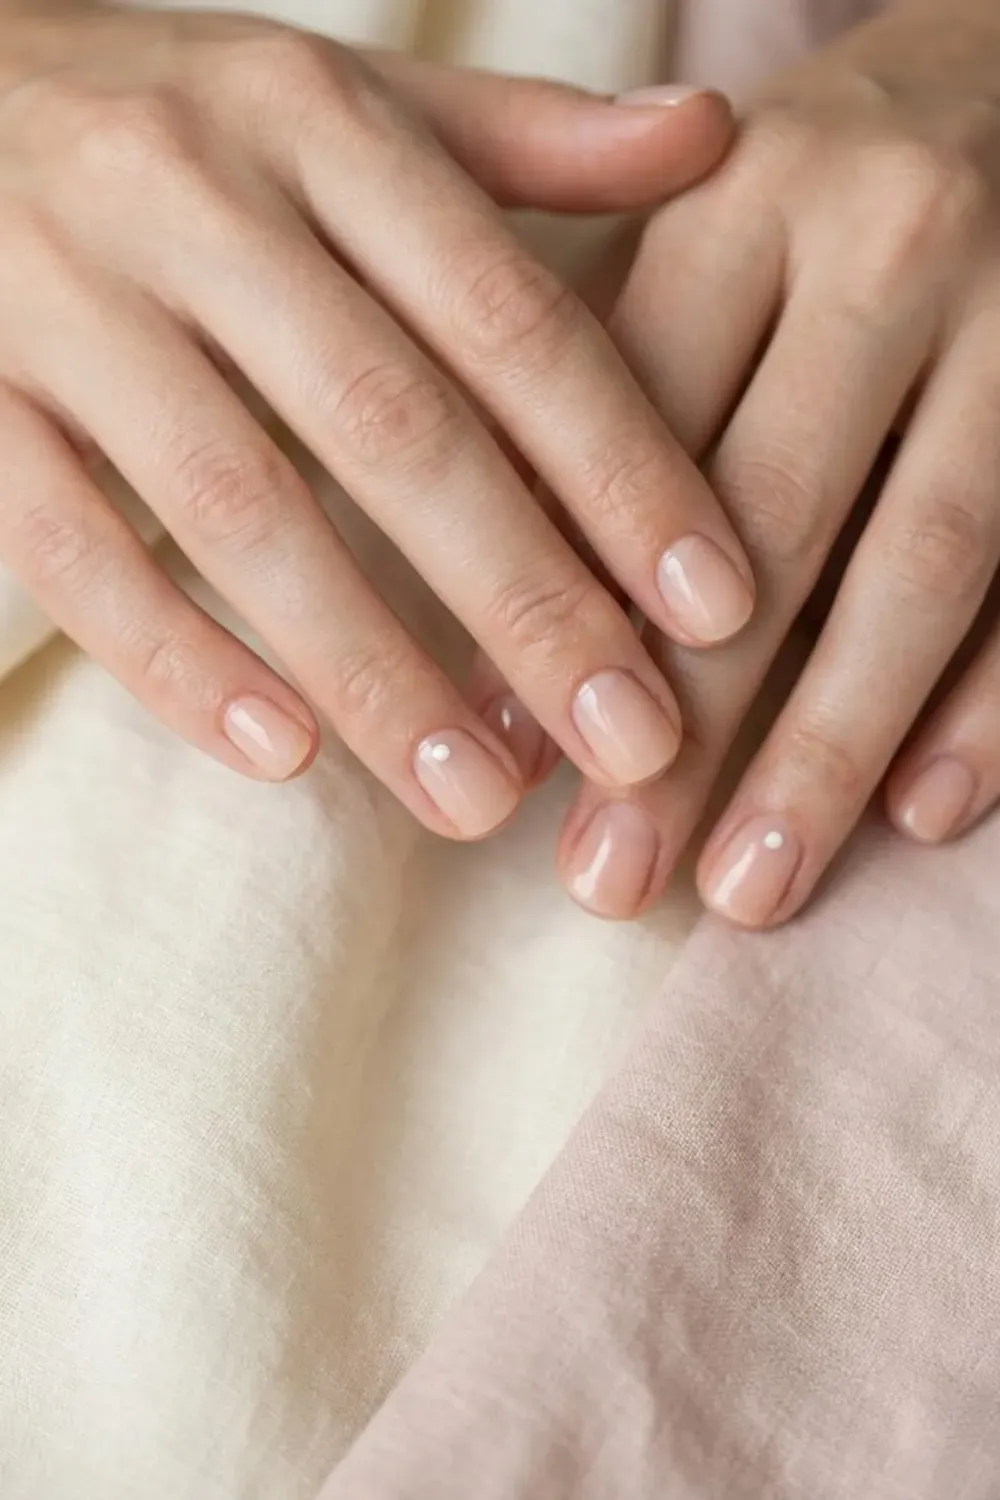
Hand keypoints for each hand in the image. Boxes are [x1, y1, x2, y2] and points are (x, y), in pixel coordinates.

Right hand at [0, 6, 748, 838]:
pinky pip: (71, 547)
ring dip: (370, 670)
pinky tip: (282, 758)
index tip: (718, 608)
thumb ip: (525, 138)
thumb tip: (710, 138)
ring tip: (476, 801)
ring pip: (239, 509)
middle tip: (633, 744)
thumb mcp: (348, 100)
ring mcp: (63, 301)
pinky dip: (177, 660)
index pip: (504, 316)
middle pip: (391, 428)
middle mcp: (192, 200)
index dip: (622, 468)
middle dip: (526, 601)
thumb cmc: (184, 118)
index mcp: (315, 122)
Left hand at [555, 1, 999, 921]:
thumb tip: (492, 647)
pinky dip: (989, 701)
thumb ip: (591, 399)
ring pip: (918, 565)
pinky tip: (923, 815)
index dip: (566, 608)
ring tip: (750, 887)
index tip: (509, 763)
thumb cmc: (810, 198)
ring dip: (829, 746)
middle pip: (767, 523)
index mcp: (736, 208)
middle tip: (611, 876)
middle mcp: (881, 249)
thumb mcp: (691, 242)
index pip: (632, 437)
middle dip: (687, 721)